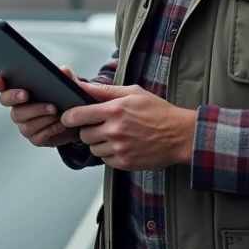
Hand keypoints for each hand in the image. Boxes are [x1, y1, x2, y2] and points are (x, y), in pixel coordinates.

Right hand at [0, 66, 81, 147]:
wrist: (77, 121)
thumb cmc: (66, 99)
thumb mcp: (70, 85)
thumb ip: (67, 76)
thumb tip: (63, 70)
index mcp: (22, 92)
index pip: (3, 87)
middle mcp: (19, 109)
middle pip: (11, 107)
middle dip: (16, 98)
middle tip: (26, 94)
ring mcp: (26, 125)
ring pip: (26, 123)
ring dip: (40, 115)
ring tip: (55, 111)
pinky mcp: (36, 138)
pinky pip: (38, 136)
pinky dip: (50, 129)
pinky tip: (61, 124)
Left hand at [61, 82, 196, 171]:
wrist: (180, 135)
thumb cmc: (157, 111)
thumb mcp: (132, 92)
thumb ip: (104, 90)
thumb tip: (81, 85)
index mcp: (115, 110)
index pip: (77, 115)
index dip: (69, 117)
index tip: (68, 117)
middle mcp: (115, 130)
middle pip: (83, 135)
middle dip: (88, 130)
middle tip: (100, 125)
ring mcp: (119, 148)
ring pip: (93, 149)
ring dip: (99, 143)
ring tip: (115, 135)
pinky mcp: (125, 163)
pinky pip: (105, 160)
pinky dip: (109, 154)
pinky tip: (122, 145)